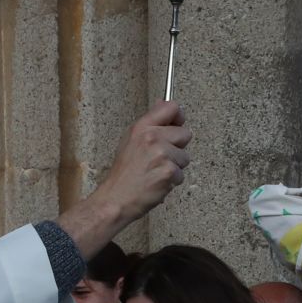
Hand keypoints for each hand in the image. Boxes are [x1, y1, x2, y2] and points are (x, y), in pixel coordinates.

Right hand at [58, 101, 193, 256]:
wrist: (116, 198)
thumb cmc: (123, 173)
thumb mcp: (131, 140)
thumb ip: (150, 124)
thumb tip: (165, 104)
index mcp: (142, 127)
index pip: (172, 107)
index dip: (178, 117)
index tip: (176, 125)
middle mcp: (152, 137)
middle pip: (185, 134)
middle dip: (177, 147)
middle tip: (160, 159)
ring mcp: (162, 154)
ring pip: (185, 157)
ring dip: (175, 167)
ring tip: (156, 172)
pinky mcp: (169, 171)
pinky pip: (181, 174)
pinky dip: (172, 181)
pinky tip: (157, 183)